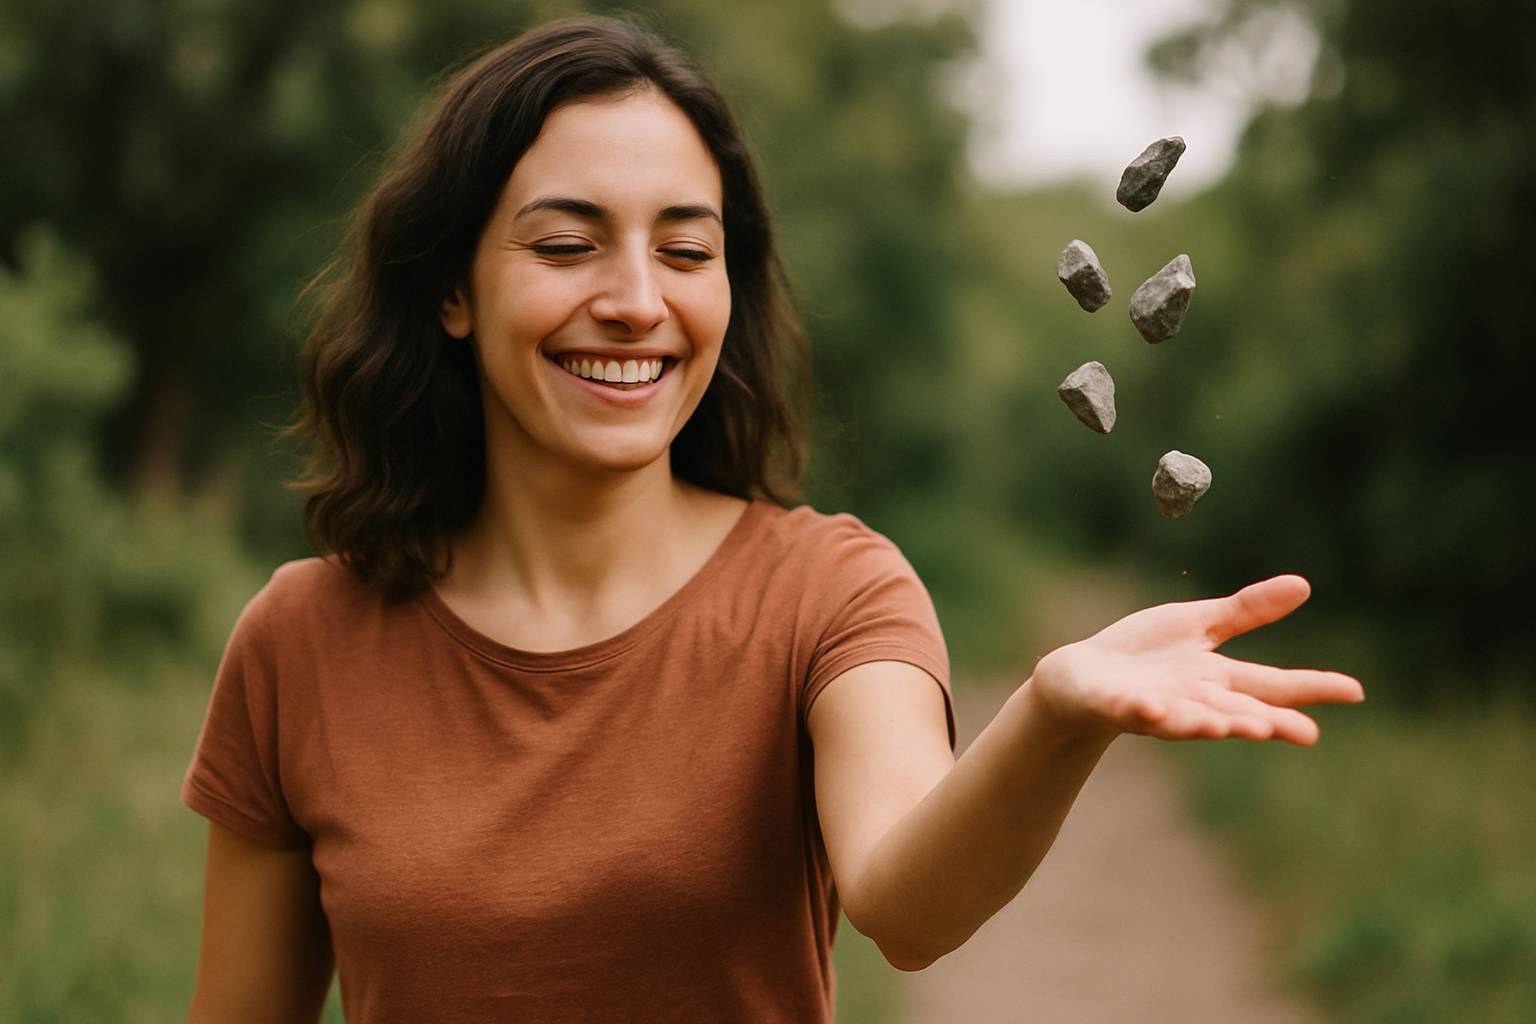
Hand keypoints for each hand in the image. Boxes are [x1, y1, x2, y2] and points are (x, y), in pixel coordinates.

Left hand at [1028, 575, 1363, 746]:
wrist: (1081, 678)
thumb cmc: (1145, 655)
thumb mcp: (1199, 625)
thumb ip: (1248, 611)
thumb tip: (1303, 585)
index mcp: (1216, 679)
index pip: (1271, 684)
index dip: (1311, 688)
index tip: (1355, 691)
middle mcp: (1193, 700)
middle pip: (1237, 711)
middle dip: (1268, 721)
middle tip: (1306, 732)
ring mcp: (1157, 706)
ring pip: (1190, 719)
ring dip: (1213, 723)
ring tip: (1238, 728)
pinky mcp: (1118, 705)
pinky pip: (1134, 710)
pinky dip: (1146, 712)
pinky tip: (1155, 709)